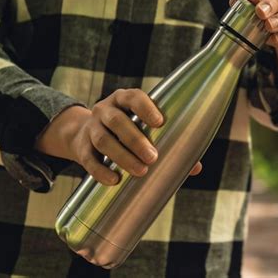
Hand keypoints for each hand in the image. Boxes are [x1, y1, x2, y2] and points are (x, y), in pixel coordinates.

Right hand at [35, 89, 201, 184]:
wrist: (85, 134)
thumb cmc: (126, 130)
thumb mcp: (142, 129)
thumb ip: (168, 144)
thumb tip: (196, 168)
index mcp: (124, 99)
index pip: (133, 97)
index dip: (145, 108)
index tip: (160, 122)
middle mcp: (105, 109)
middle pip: (116, 121)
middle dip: (135, 139)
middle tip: (153, 157)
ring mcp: (91, 127)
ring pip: (103, 140)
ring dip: (122, 156)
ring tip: (141, 171)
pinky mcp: (81, 147)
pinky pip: (88, 159)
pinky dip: (101, 171)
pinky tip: (114, 180)